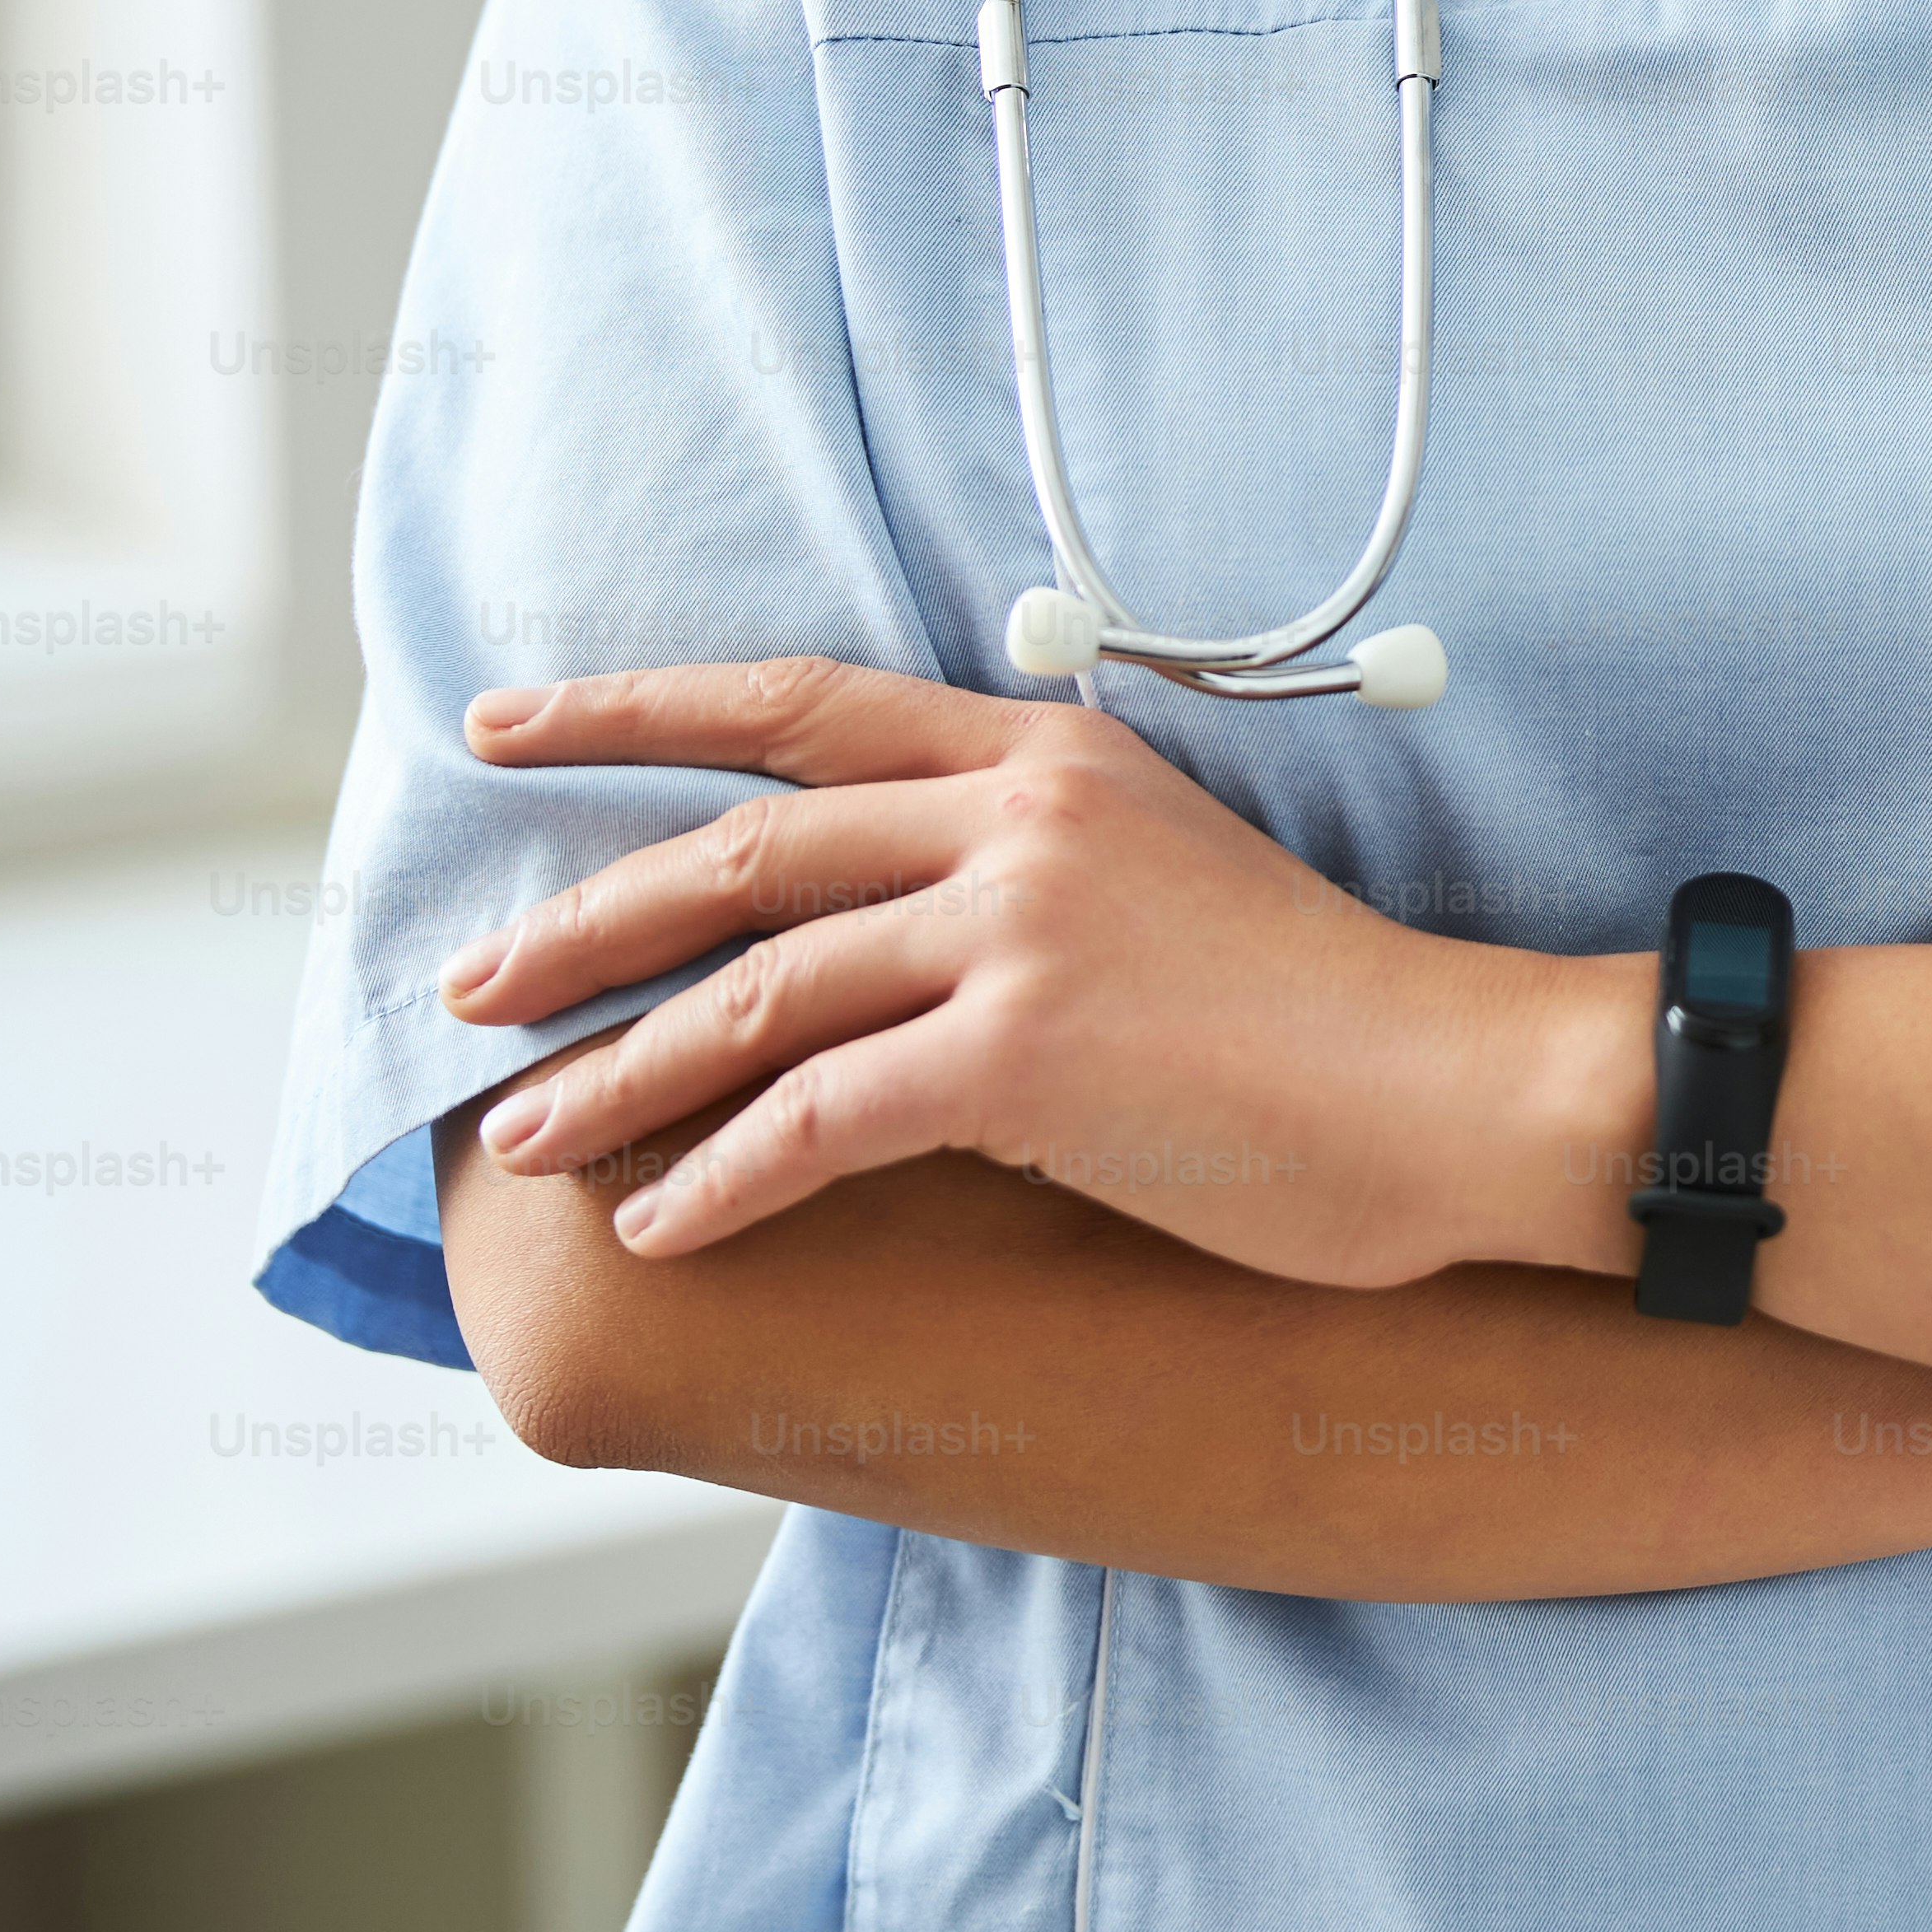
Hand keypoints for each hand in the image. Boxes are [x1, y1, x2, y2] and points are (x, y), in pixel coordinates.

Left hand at [441, 660, 1568, 1281]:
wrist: (1461, 1088)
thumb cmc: (1335, 1022)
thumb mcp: (1174, 887)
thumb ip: (1032, 882)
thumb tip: (902, 957)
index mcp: (1051, 759)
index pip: (802, 706)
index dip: (637, 710)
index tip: (509, 726)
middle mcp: (1019, 819)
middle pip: (742, 846)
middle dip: (585, 920)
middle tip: (470, 983)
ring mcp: (1018, 929)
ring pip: (756, 989)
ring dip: (619, 1071)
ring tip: (528, 1132)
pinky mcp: (1021, 1054)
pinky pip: (818, 1119)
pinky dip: (722, 1178)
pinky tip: (664, 1224)